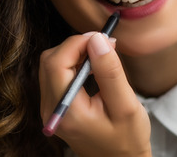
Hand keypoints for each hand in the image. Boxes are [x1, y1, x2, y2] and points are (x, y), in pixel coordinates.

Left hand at [39, 32, 150, 156]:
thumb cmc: (127, 139)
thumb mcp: (126, 106)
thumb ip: (110, 73)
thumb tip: (97, 39)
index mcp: (67, 111)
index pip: (57, 63)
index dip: (76, 43)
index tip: (101, 36)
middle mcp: (50, 109)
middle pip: (50, 61)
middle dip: (75, 46)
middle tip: (104, 44)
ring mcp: (49, 108)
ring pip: (51, 65)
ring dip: (74, 53)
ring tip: (101, 56)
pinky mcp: (54, 105)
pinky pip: (56, 74)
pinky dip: (73, 64)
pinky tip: (93, 68)